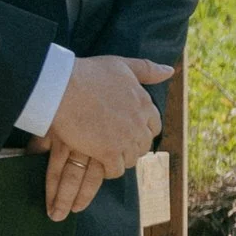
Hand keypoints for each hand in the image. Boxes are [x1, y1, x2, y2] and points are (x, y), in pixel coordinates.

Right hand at [42, 53, 170, 222]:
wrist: (65, 87)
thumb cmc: (89, 74)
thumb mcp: (123, 65)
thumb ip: (147, 69)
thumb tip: (170, 71)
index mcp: (145, 104)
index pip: (154, 126)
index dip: (142, 131)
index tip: (130, 134)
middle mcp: (140, 124)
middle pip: (141, 146)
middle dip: (129, 150)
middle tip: (112, 151)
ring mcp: (126, 141)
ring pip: (128, 160)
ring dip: (117, 162)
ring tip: (104, 162)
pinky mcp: (109, 154)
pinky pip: (114, 170)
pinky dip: (106, 170)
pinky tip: (97, 166)